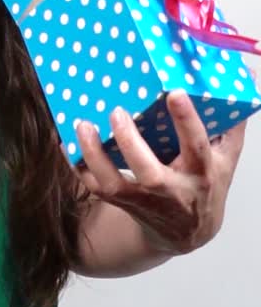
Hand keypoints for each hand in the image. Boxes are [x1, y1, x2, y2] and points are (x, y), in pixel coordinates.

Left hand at [76, 90, 245, 256]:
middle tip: (116, 112)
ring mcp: (145, 199)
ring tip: (81, 124)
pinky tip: (63, 139)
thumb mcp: (227, 155)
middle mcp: (173, 189)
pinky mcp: (122, 202)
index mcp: (203, 172)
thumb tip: (249, 76)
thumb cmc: (208, 181)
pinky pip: (93, 186)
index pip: (198, 146)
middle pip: (150, 173)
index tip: (174, 92)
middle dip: (131, 143)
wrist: (189, 231)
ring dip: (94, 155)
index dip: (187, 121)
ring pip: (114, 183)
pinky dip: (76, 164)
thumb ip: (234, 119)